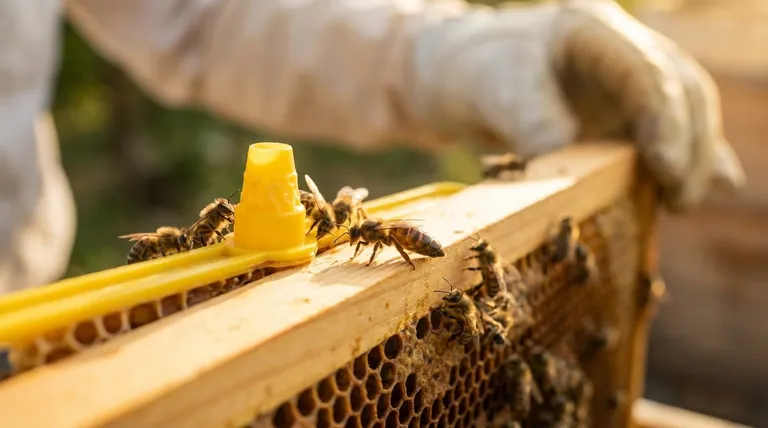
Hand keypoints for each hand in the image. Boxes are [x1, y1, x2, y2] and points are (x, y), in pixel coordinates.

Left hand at [407, 0, 744, 211]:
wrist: (453, 77)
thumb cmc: (471, 72)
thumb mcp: (494, 91)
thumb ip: (532, 122)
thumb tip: (570, 170)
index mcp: (592, 29)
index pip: (648, 74)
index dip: (665, 122)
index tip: (662, 167)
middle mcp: (619, 51)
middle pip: (682, 91)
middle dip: (689, 144)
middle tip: (679, 197)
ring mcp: (622, 83)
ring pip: (682, 113)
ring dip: (692, 156)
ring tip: (683, 201)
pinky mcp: (616, 113)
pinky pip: (662, 132)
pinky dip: (685, 157)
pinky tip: (712, 184)